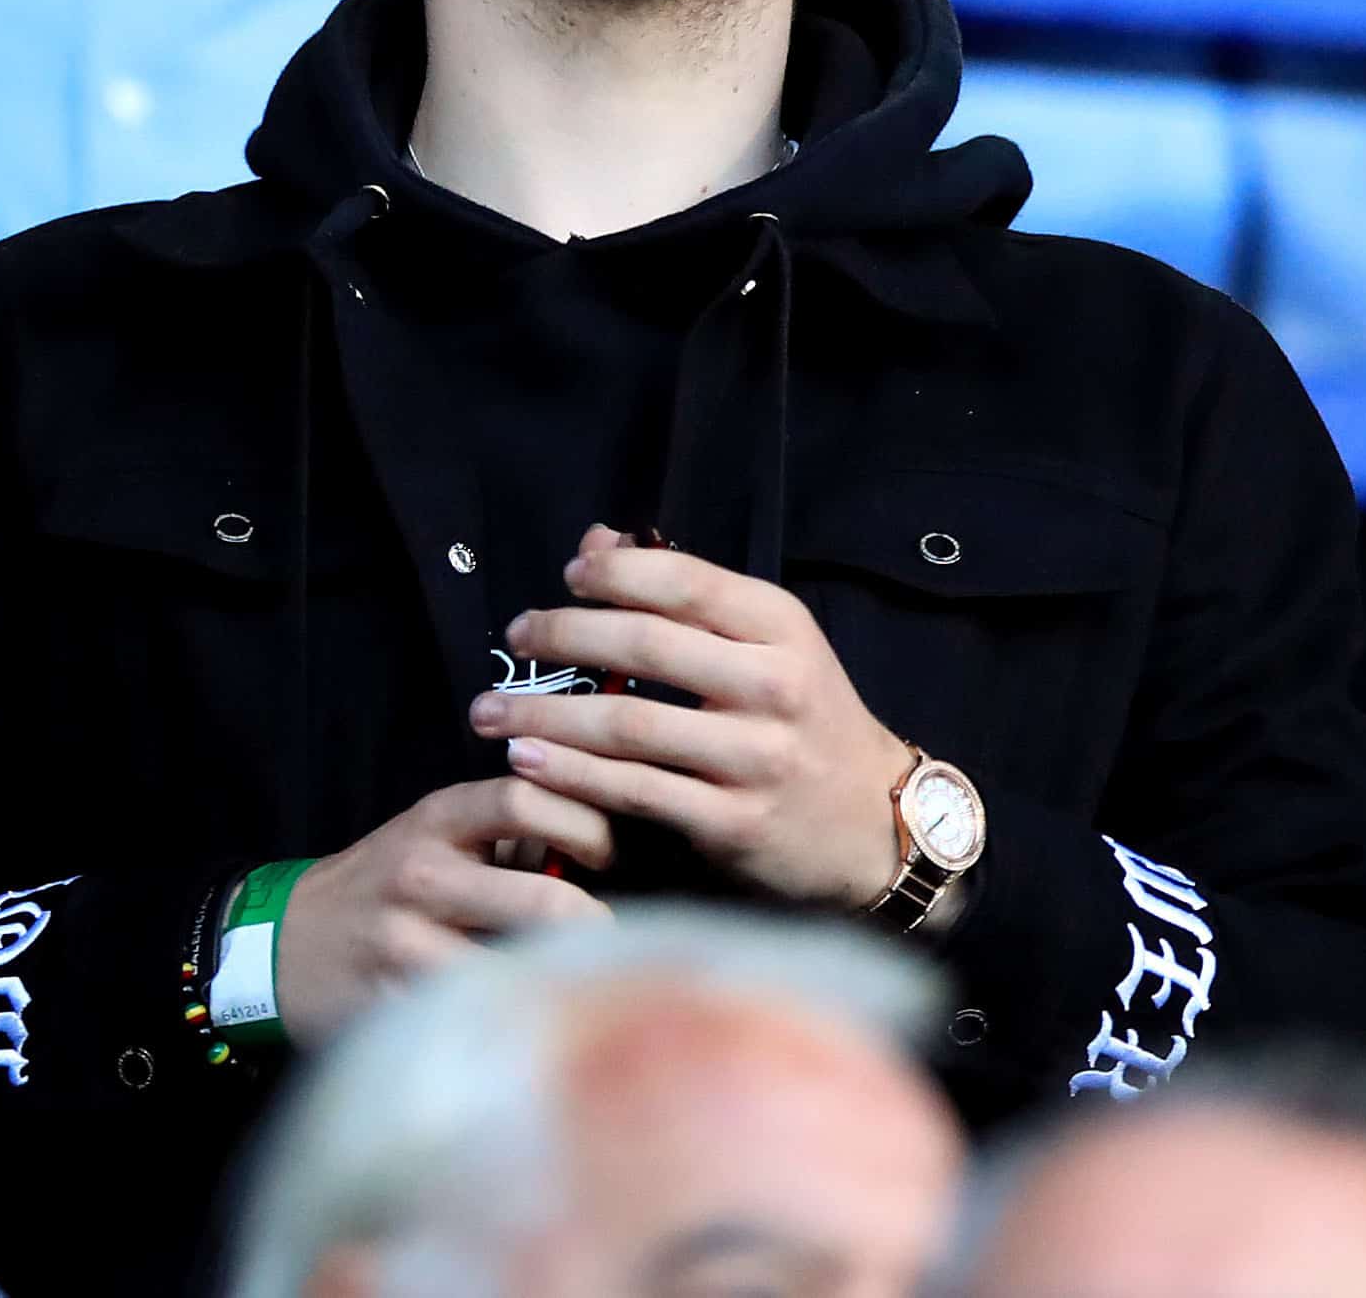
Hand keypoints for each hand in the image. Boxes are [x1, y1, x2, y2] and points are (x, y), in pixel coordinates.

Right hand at [274, 777, 613, 1046]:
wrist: (286, 944)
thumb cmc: (387, 883)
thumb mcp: (436, 834)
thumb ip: (510, 833)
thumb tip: (607, 841)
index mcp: (437, 819)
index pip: (524, 799)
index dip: (586, 824)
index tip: (608, 856)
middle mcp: (420, 874)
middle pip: (540, 898)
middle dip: (595, 925)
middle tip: (615, 938)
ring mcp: (404, 943)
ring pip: (515, 966)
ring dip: (560, 979)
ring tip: (584, 982)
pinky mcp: (393, 1002)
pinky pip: (477, 1014)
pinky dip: (514, 1018)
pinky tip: (533, 1018)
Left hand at [468, 525, 910, 910]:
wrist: (875, 822)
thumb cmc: (806, 719)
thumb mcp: (768, 644)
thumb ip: (686, 594)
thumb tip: (596, 542)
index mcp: (781, 628)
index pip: (684, 581)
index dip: (614, 573)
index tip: (565, 577)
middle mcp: (774, 686)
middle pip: (646, 645)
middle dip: (564, 635)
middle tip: (516, 637)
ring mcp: (755, 757)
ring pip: (630, 724)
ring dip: (547, 716)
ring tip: (491, 713)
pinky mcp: (734, 822)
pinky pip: (635, 791)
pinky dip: (572, 775)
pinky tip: (527, 763)